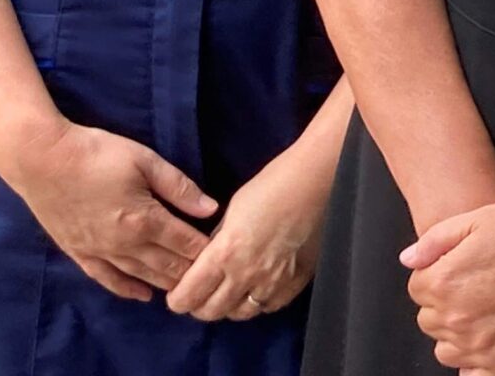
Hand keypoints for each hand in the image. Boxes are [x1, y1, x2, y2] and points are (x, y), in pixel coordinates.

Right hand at [1, 118, 216, 299]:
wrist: (42, 160)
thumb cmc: (98, 153)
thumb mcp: (145, 161)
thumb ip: (179, 188)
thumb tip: (211, 209)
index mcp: (145, 220)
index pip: (184, 243)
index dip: (205, 251)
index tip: (223, 256)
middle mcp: (124, 244)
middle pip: (166, 265)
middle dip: (190, 272)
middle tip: (210, 279)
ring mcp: (99, 251)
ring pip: (140, 276)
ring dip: (164, 283)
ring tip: (185, 290)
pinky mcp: (78, 252)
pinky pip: (107, 279)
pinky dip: (127, 289)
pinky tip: (141, 294)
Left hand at [166, 141, 333, 322]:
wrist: (316, 180)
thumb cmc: (271, 184)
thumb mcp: (232, 210)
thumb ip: (217, 241)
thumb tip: (207, 259)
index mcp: (225, 253)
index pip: (188, 296)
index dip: (177, 300)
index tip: (177, 294)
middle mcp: (246, 275)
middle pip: (211, 312)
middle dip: (199, 306)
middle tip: (200, 295)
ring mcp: (274, 282)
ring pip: (240, 314)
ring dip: (229, 306)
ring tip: (229, 292)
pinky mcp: (297, 282)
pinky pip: (269, 306)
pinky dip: (258, 302)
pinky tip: (258, 289)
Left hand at [401, 195, 494, 372]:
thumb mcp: (484, 217)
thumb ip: (437, 240)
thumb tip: (410, 259)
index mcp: (445, 282)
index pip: (418, 287)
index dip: (441, 272)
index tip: (466, 267)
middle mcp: (457, 320)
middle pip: (431, 320)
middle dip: (449, 302)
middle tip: (482, 285)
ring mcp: (483, 347)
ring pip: (448, 349)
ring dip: (461, 333)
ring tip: (491, 311)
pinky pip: (475, 374)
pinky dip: (481, 361)